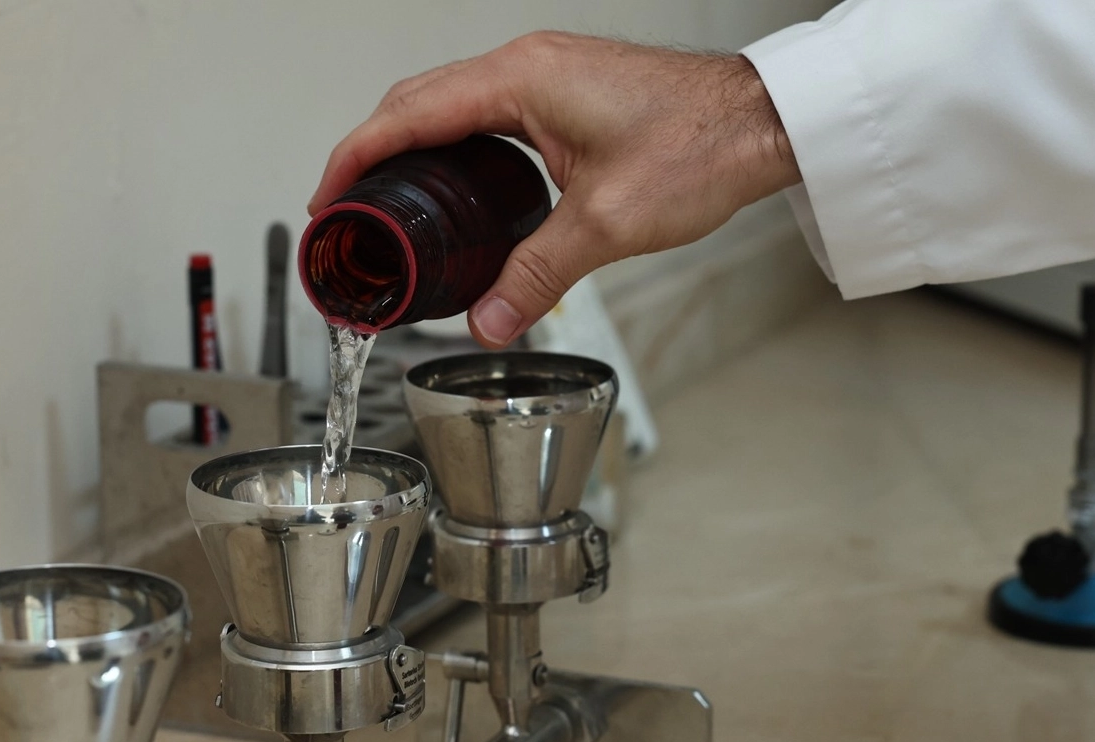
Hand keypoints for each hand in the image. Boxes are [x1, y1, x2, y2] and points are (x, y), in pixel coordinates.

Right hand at [310, 32, 801, 347]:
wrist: (765, 121)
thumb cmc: (701, 146)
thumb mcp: (604, 225)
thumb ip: (535, 278)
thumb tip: (487, 321)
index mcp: (519, 81)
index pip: (406, 115)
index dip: (355, 159)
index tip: (328, 200)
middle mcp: (527, 66)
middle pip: (416, 101)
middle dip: (370, 152)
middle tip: (343, 208)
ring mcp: (547, 73)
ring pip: (449, 102)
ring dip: (408, 145)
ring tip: (383, 199)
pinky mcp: (566, 92)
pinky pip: (484, 110)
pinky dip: (450, 143)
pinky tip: (450, 184)